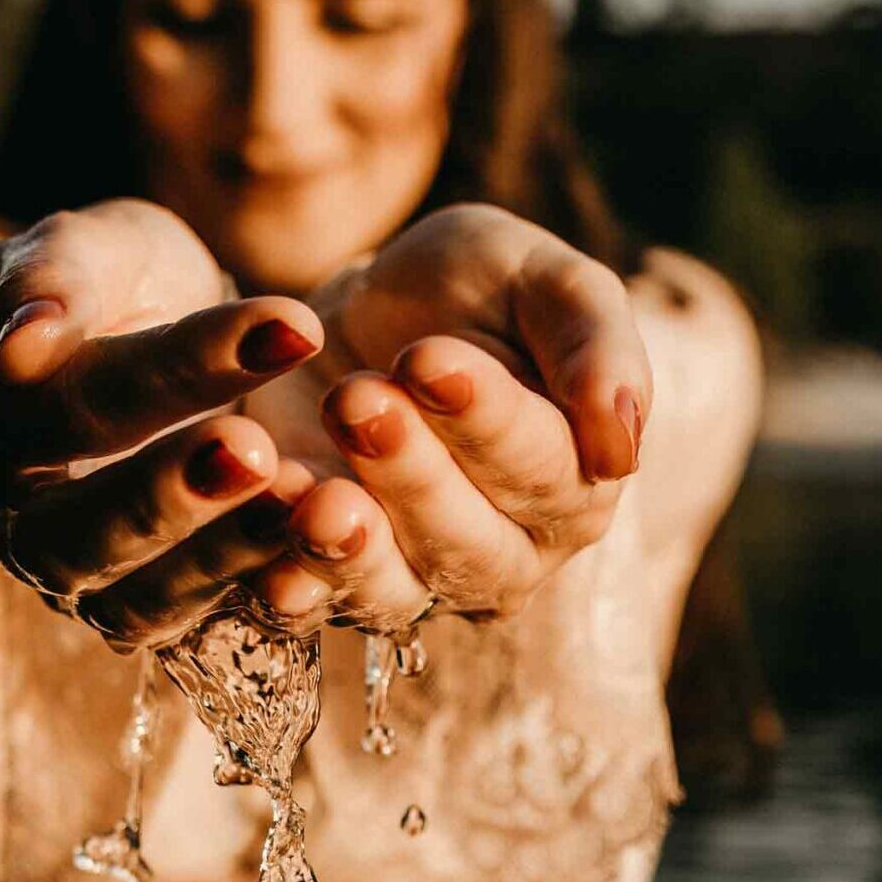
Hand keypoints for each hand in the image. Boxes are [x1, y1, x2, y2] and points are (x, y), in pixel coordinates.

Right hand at [0, 199, 322, 647]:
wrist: (119, 344)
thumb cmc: (103, 283)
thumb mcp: (87, 245)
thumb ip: (56, 276)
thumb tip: (20, 346)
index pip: (67, 394)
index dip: (175, 364)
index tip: (290, 324)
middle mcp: (1, 513)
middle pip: (70, 532)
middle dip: (167, 494)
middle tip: (260, 448)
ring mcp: (65, 578)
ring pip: (127, 601)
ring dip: (216, 559)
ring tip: (301, 504)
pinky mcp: (132, 612)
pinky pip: (188, 629)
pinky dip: (251, 595)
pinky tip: (319, 546)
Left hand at [241, 206, 652, 631]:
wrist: (362, 308)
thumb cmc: (476, 292)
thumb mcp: (546, 281)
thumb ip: (598, 342)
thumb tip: (623, 447)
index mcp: (576, 486)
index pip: (548, 472)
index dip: (489, 421)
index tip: (428, 359)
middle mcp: (503, 556)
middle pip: (470, 546)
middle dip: (413, 476)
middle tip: (358, 398)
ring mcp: (411, 582)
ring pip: (391, 592)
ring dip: (348, 549)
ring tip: (312, 493)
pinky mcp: (321, 581)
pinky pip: (305, 600)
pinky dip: (281, 574)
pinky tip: (258, 525)